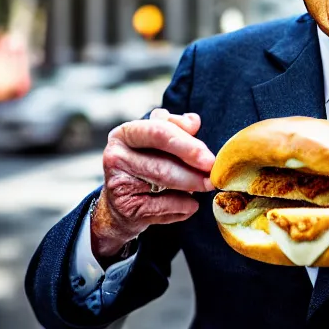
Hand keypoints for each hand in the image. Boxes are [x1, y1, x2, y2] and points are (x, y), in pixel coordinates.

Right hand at [91, 108, 215, 259]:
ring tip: (205, 187)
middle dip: (192, 172)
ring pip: (162, 185)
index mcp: (125, 133)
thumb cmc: (145, 165)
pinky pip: (162, 207)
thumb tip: (193, 121)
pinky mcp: (124, 208)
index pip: (159, 133)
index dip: (187, 145)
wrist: (120, 204)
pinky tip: (190, 204)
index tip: (210, 159)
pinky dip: (182, 207)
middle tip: (213, 178)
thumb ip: (176, 128)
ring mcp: (117, 183)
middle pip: (162, 164)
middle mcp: (115, 156)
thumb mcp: (157, 142)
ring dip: (190, 188)